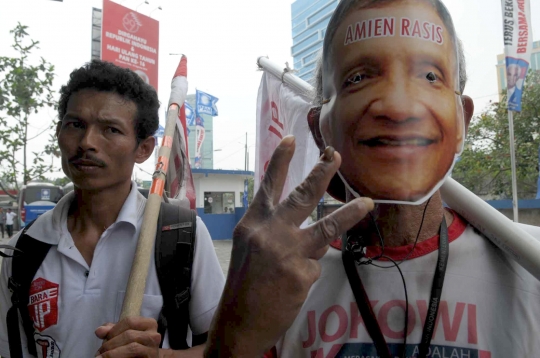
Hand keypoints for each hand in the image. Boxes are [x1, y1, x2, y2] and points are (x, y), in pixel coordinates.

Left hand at [95, 317, 160, 357]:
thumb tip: (99, 331)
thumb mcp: (123, 335)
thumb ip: (112, 331)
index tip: (104, 339)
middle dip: (110, 344)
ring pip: (132, 348)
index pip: (129, 321)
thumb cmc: (133, 346)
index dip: (114, 330)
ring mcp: (153, 349)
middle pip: (129, 334)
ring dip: (112, 354)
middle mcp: (154, 335)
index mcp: (149, 324)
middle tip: (100, 353)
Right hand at [205, 136, 373, 356]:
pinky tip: (294, 284)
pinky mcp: (303, 273)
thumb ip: (272, 230)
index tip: (290, 139)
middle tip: (335, 156)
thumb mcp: (249, 248)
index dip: (279, 161)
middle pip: (302, 196)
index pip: (268, 186)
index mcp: (253, 224)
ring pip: (326, 227)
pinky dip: (307, 272)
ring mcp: (288, 252)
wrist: (239, 322)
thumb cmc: (243, 284)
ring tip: (367, 203)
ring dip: (349, 213)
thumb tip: (302, 222)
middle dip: (321, 173)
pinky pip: (315, 266)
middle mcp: (270, 232)